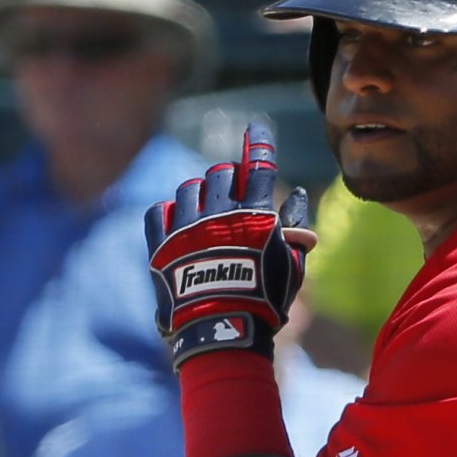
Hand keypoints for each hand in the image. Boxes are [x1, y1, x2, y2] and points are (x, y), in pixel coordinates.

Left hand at [146, 121, 315, 369]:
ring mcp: (186, 226)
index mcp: (256, 216)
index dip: (260, 143)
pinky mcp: (160, 243)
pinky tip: (177, 220)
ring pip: (188, 187)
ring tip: (206, 212)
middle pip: (221, 173)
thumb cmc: (264, 301)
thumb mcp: (290, 268)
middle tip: (234, 193)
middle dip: (230, 178)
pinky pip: (158, 209)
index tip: (257, 126)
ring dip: (200, 193)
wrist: (221, 330)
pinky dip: (168, 211)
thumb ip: (294, 230)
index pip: (259, 167)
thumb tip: (298, 196)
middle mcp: (220, 213)